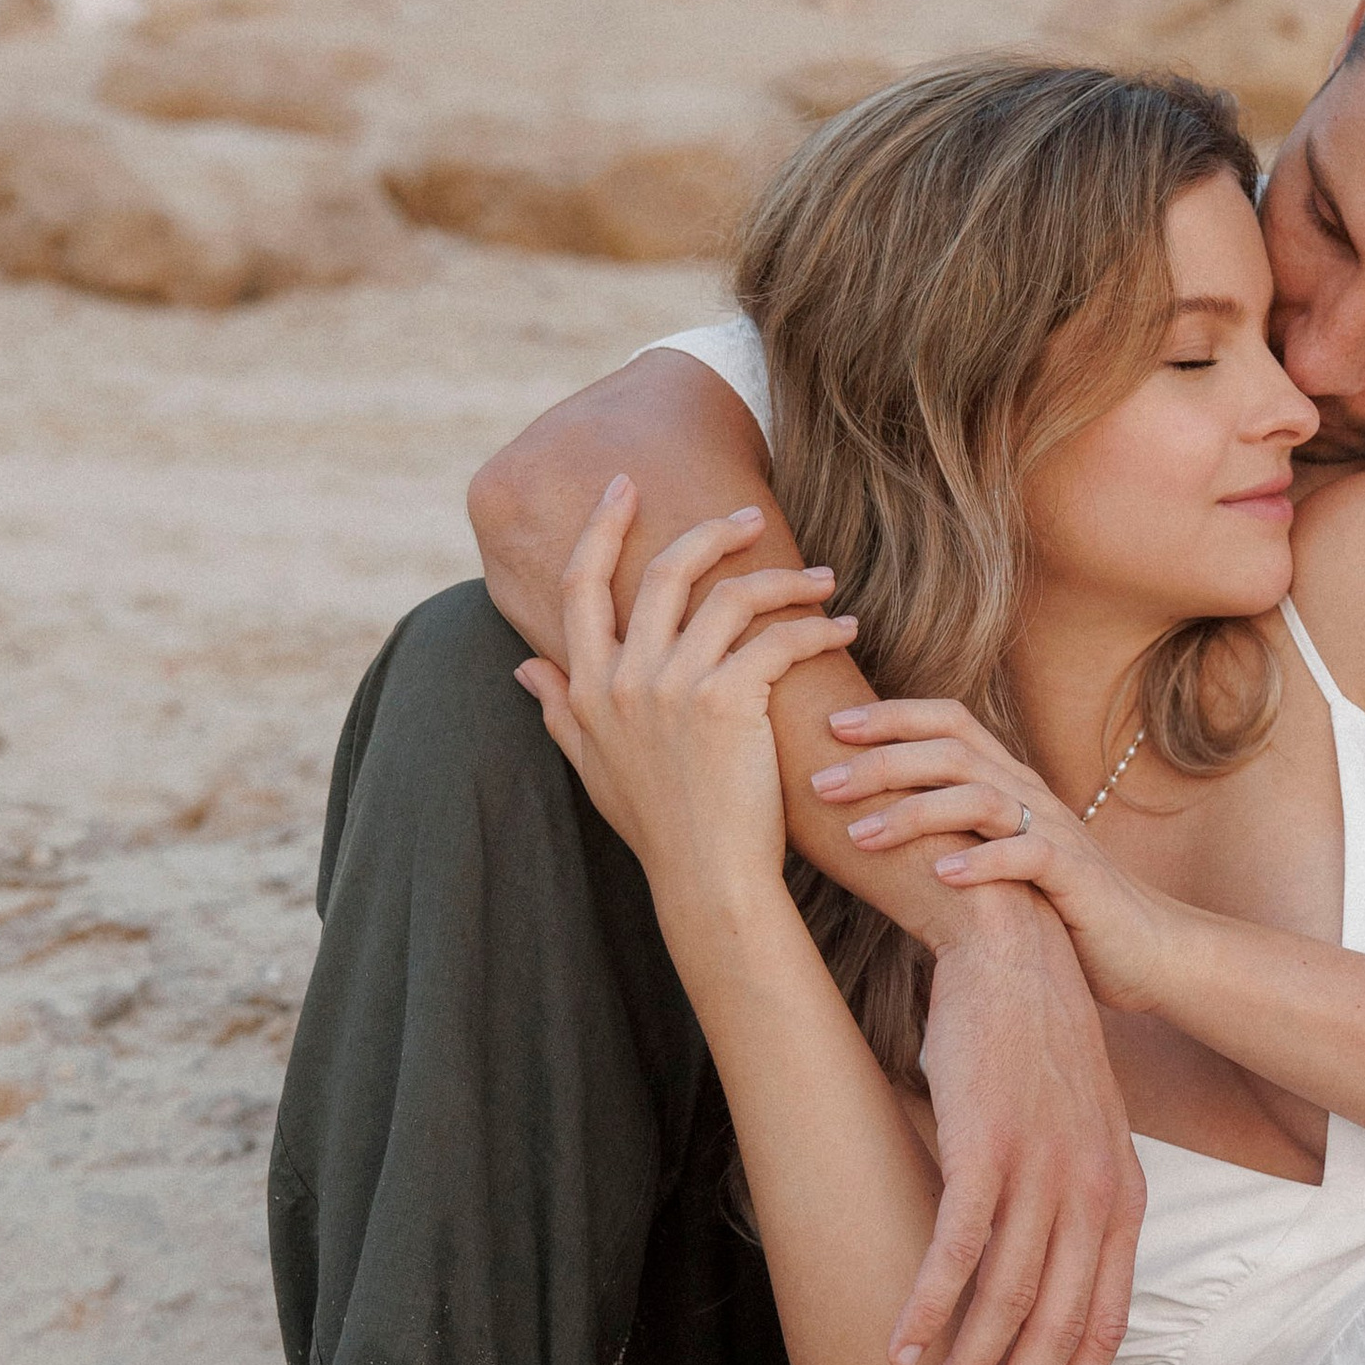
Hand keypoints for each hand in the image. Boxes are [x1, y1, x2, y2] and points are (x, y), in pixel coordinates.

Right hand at [513, 477, 855, 901]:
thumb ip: (557, 708)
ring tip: (821, 581)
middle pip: (663, 571)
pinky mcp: (728, 701)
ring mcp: (674, 687)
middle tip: (748, 517)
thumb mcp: (593, 765)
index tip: (623, 486)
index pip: (580, 585)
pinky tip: (841, 629)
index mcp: (587, 687)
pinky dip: (815, 626)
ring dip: (784, 578)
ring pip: (730, 596)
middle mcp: (624, 678)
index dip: (600, 529)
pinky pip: (777, 638)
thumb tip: (523, 664)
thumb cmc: (657, 827)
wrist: (706, 879)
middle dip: (709, 532)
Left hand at [810, 700, 1180, 1013]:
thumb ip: (949, 826)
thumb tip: (867, 815)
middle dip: (882, 762)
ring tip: (861, 835)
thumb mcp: (995, 851)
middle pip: (952, 752)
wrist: (1140, 946)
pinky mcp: (1075, 877)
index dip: (891, 716)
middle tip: (821, 784)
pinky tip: (941, 875)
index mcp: (1008, 779)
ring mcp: (1055, 830)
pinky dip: (982, 861)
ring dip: (916, 812)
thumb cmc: (1053, 902)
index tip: (829, 727)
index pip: (948, 720)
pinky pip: (1028, 856)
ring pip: (981, 798)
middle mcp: (1029, 793)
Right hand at [903, 914, 1148, 1364]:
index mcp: (1120, 1197)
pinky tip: (898, 1349)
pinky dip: (928, 1308)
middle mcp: (1092, 1192)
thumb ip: (1065, 1207)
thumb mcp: (1071, 1133)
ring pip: (1007, 1303)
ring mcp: (1042, 1172)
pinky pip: (956, 1249)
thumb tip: (1032, 1278)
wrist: (1010, 951)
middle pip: (1057, 1331)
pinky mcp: (986, 1146)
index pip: (1102, 1323)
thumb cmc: (1026, 1048)